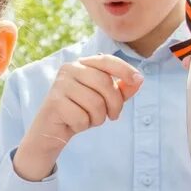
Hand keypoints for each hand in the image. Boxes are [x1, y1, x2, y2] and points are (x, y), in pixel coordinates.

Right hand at [13, 56, 142, 181]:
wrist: (51, 131)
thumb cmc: (79, 111)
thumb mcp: (104, 99)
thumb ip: (121, 89)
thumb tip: (139, 80)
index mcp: (81, 64)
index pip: (106, 60)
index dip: (124, 69)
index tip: (138, 80)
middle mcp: (69, 69)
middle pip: (105, 83)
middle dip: (115, 104)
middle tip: (112, 116)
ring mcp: (60, 85)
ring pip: (95, 103)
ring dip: (97, 118)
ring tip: (89, 119)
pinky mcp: (54, 102)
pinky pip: (81, 117)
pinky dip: (83, 125)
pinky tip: (74, 123)